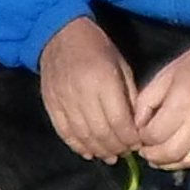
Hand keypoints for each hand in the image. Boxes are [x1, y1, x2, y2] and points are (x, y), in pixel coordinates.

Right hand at [38, 16, 139, 163]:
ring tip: (110, 156)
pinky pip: (64, 132)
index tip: (138, 144)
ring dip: (99, 151)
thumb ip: (130, 96)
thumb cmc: (96, 47)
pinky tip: (89, 153)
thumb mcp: (121, 65)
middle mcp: (82, 93)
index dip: (130, 139)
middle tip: (125, 152)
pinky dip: (77, 146)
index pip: (119, 121)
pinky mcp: (50, 104)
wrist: (59, 34)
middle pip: (102, 133)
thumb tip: (136, 126)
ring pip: (83, 136)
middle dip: (117, 148)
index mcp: (103, 81)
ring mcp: (63, 100)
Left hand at [133, 33, 189, 171]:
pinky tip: (180, 155)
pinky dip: (189, 162)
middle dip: (152, 156)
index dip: (142, 138)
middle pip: (170, 153)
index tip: (138, 134)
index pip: (155, 134)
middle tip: (144, 151)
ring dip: (169, 163)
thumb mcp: (165, 74)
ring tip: (158, 157)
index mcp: (183, 103)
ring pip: (187, 161)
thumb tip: (138, 125)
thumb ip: (147, 100)